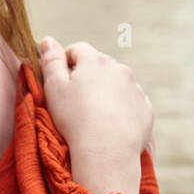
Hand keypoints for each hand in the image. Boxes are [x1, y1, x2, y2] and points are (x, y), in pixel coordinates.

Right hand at [39, 38, 152, 193]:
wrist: (107, 152)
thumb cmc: (75, 119)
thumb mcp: (53, 88)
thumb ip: (51, 61)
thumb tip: (48, 40)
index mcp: (95, 61)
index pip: (77, 49)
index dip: (64, 61)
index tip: (58, 80)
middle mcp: (119, 69)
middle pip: (99, 65)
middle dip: (87, 76)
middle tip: (74, 100)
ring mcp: (135, 88)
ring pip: (117, 82)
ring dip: (105, 91)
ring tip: (93, 114)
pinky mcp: (145, 109)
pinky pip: (131, 101)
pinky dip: (121, 107)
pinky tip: (109, 123)